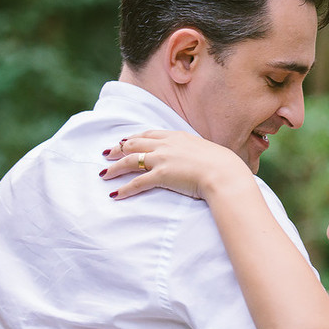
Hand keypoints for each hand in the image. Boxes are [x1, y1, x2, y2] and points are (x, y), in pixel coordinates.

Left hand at [101, 130, 247, 200]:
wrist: (224, 173)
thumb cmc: (221, 164)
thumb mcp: (205, 150)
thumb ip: (193, 151)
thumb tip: (195, 157)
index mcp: (176, 136)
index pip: (148, 134)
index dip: (133, 138)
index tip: (124, 141)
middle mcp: (166, 145)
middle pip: (133, 144)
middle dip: (117, 149)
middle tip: (106, 154)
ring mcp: (162, 159)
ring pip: (130, 161)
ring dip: (114, 168)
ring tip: (104, 174)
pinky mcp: (161, 175)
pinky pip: (137, 183)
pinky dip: (124, 189)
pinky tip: (115, 194)